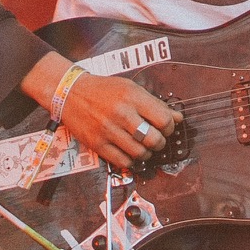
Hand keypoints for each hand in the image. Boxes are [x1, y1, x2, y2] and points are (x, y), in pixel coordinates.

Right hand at [23, 53, 181, 172]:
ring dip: (147, 153)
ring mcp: (108, 130)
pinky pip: (122, 161)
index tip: (168, 127)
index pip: (163, 119)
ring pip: (139, 153)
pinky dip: (132, 161)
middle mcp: (121, 114)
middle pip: (153, 139)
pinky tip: (132, 153)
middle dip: (161, 142)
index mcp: (132, 97)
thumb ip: (155, 103)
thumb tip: (177, 117)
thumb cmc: (104, 90)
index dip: (170, 126)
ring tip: (145, 147)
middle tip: (158, 139)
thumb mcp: (132, 88)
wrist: (71, 93)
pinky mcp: (97, 144)